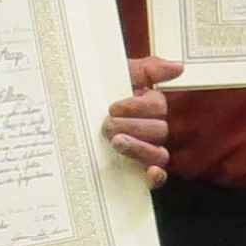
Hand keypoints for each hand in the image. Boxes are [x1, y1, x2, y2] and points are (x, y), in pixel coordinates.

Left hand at [106, 58, 180, 185]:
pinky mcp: (137, 173)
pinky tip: (150, 172)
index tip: (113, 107)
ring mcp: (146, 152)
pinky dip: (157, 176)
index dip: (137, 107)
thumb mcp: (119, 74)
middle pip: (159, 131)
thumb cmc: (96, 91)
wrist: (67, 109)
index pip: (158, 108)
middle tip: (107, 125)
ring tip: (116, 143)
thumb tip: (179, 68)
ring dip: (139, 148)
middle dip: (132, 127)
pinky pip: (158, 178)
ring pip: (158, 153)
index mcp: (150, 106)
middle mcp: (152, 130)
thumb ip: (149, 69)